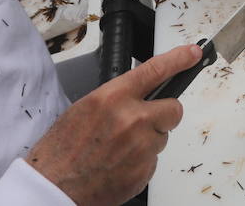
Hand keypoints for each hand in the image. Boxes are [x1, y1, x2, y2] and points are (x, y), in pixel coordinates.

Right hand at [27, 43, 199, 203]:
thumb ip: (118, 98)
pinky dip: (140, 162)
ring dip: (148, 141)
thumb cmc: (60, 151)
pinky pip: (153, 160)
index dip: (179, 59)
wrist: (51, 189)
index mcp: (113, 98)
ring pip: (162, 136)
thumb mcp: (85, 109)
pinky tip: (118, 165)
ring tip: (117, 150)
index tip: (192, 54)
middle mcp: (132, 120)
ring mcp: (141, 147)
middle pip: (174, 109)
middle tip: (143, 123)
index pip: (155, 70)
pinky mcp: (144, 172)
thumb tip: (141, 94)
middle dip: (163, 114)